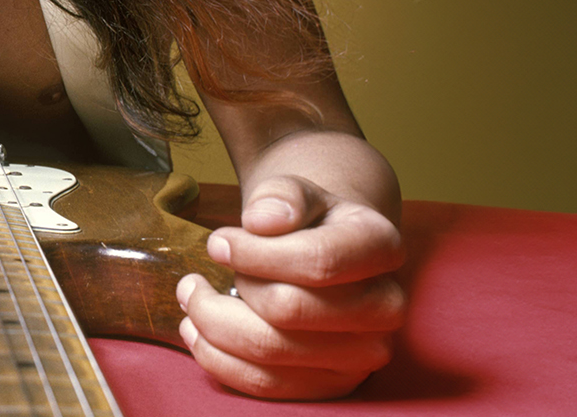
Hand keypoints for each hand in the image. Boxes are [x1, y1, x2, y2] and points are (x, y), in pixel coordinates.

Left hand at [176, 174, 406, 398]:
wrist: (326, 252)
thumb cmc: (307, 221)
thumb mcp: (297, 192)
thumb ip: (282, 195)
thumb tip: (262, 220)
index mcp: (381, 247)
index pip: (317, 261)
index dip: (256, 253)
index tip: (217, 242)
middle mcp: (384, 307)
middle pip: (288, 309)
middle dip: (232, 286)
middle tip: (201, 271)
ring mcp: (363, 354)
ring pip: (270, 350)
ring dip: (214, 323)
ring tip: (192, 298)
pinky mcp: (332, 384)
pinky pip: (264, 383)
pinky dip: (218, 357)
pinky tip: (198, 329)